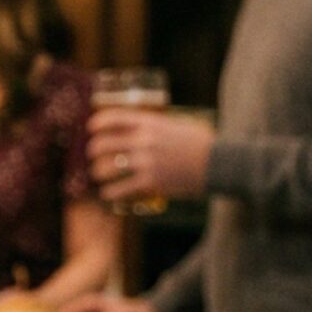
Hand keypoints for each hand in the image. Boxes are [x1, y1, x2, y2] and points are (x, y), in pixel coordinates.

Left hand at [88, 107, 212, 205]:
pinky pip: (118, 188)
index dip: (96, 123)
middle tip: (94, 156)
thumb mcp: (176, 124)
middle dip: (93, 151)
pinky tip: (108, 193)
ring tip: (100, 176)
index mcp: (149, 123)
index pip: (112, 118)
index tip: (91, 129)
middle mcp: (143, 140)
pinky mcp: (151, 182)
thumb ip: (154, 126)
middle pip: (102, 144)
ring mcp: (146, 162)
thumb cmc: (201, 142)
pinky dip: (109, 192)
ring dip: (98, 173)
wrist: (220, 162)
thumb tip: (136, 129)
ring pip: (105, 168)